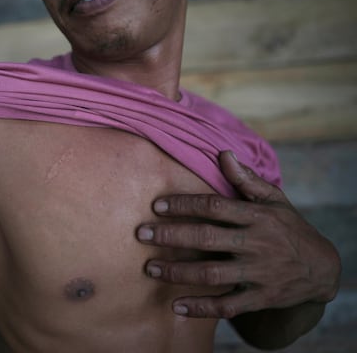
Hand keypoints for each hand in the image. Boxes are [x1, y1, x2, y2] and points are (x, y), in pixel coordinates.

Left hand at [136, 151, 340, 318]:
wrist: (322, 269)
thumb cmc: (289, 228)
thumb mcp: (275, 200)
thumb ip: (247, 180)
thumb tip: (222, 154)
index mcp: (258, 217)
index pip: (215, 207)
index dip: (184, 205)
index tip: (157, 205)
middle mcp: (257, 244)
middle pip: (208, 238)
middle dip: (171, 236)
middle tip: (141, 234)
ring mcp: (259, 273)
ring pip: (212, 273)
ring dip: (178, 272)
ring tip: (150, 268)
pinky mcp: (260, 298)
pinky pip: (227, 306)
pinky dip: (201, 308)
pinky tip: (176, 306)